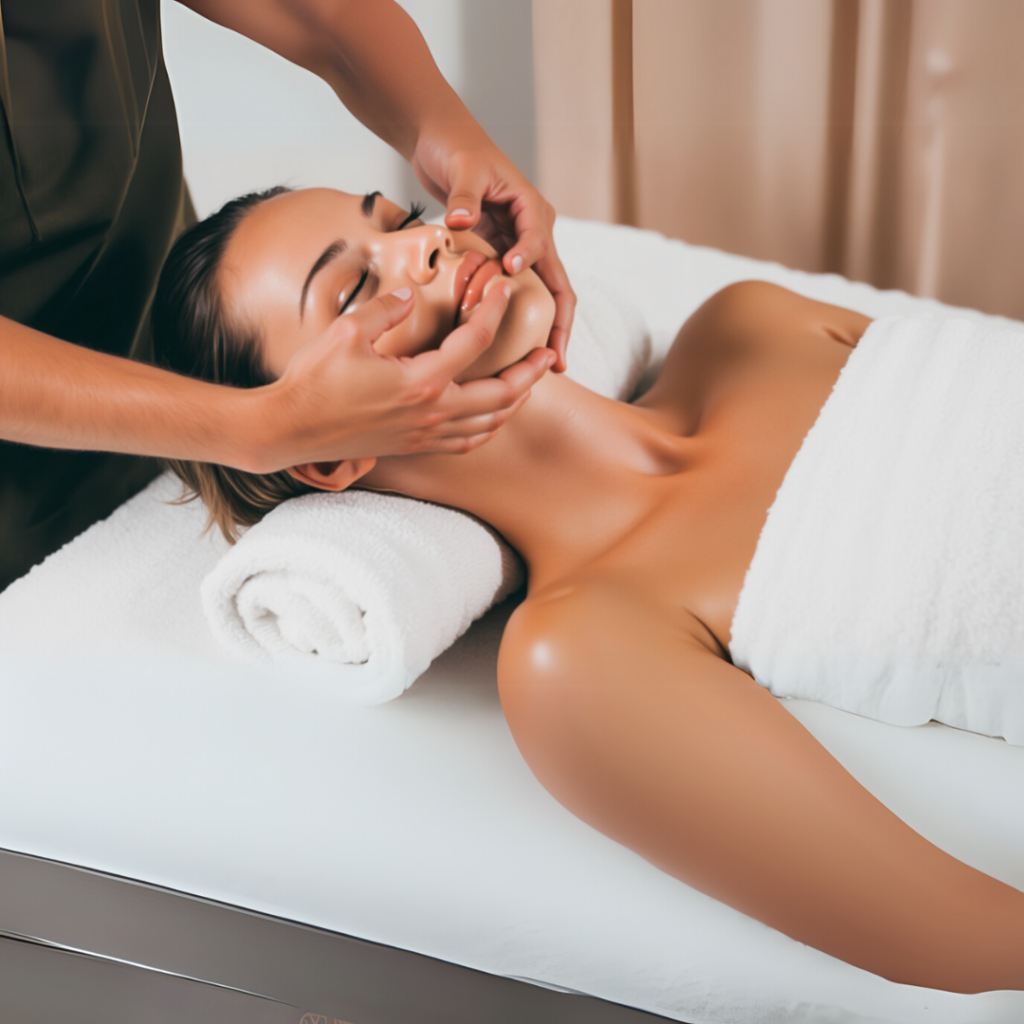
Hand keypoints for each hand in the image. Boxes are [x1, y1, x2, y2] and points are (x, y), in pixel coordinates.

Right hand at [251, 283, 554, 473]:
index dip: (494, 311)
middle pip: (500, 395)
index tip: (504, 289)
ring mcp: (425, 435)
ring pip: (489, 424)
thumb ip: (387, 310)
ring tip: (529, 383)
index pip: (474, 342)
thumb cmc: (314, 381)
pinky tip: (493, 416)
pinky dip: (489, 428)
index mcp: (420, 381)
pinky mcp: (414, 446)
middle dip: (529, 373)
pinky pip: (466, 442)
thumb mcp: (347, 333)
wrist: (290, 430)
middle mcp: (431, 413)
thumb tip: (414, 296)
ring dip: (515, 402)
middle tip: (547, 353)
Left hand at [411, 131, 575, 372]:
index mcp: (531, 207)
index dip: (527, 259)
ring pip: (542, 292)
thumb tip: (463, 222)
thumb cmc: (454, 147)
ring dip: (544, 326)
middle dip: (560, 323)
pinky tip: (513, 345)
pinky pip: (516, 290)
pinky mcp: (502, 251)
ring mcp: (520, 243)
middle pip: (558, 283)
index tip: (509, 270)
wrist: (440, 138)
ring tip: (543, 364)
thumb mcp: (461, 168)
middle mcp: (534, 228)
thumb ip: (464, 196)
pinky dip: (517, 316)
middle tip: (556, 361)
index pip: (539, 242)